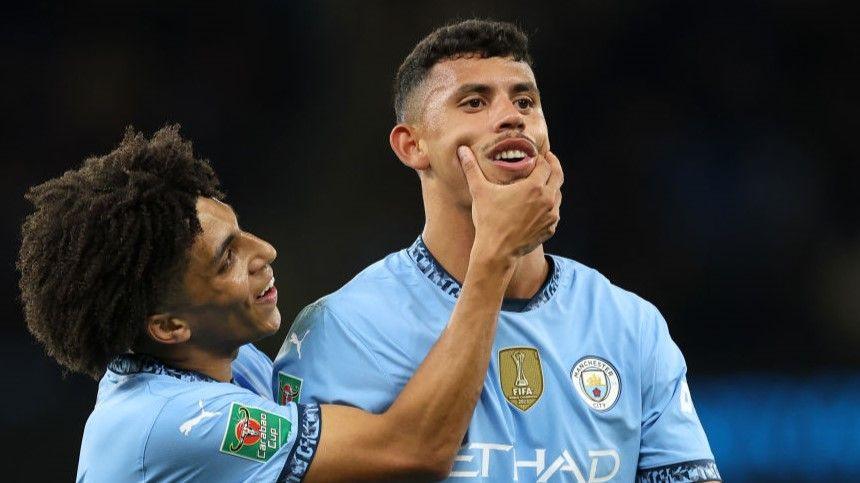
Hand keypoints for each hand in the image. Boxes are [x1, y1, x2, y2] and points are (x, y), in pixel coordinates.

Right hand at [457, 146, 562, 261]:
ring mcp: (551, 216)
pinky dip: (550, 205)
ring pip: (558, 195)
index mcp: (534, 187)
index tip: (538, 155)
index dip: (542, 158)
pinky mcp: (550, 229)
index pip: (545, 165)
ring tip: (543, 182)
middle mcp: (547, 200)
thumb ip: (472, 168)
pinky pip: (555, 212)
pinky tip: (540, 205)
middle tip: (548, 160)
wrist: (496, 251)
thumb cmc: (488, 220)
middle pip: (558, 176)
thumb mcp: (479, 191)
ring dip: (553, 186)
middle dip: (553, 166)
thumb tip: (462, 150)